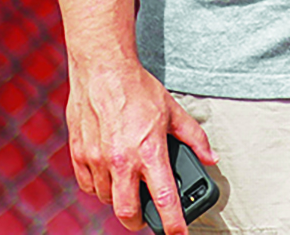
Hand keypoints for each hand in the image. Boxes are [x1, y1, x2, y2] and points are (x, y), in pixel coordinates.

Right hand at [64, 56, 215, 232]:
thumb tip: (211, 158)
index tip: (178, 234)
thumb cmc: (139, 89)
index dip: (173, 222)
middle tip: (147, 216)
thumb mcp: (174, 111)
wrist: (103, 71)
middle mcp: (121, 161)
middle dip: (139, 221)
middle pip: (127, 212)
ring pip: (107, 199)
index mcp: (149, 151)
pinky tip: (111, 175)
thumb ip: (194, 138)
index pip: (164, 198)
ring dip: (119, 199)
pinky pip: (88, 186)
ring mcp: (97, 160)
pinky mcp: (79, 156)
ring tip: (130, 185)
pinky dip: (100, 187)